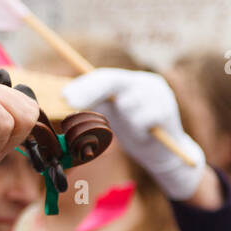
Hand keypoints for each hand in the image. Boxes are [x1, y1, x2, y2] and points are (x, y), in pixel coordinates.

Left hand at [62, 68, 205, 200]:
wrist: (162, 154)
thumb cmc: (131, 132)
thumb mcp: (110, 114)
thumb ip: (94, 103)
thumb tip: (64, 99)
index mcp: (129, 81)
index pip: (103, 77)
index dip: (82, 86)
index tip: (63, 96)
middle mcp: (145, 82)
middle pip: (112, 81)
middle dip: (89, 91)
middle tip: (70, 102)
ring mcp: (159, 94)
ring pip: (126, 103)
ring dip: (123, 120)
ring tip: (132, 128)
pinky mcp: (167, 110)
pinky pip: (140, 120)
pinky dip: (137, 131)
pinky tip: (144, 135)